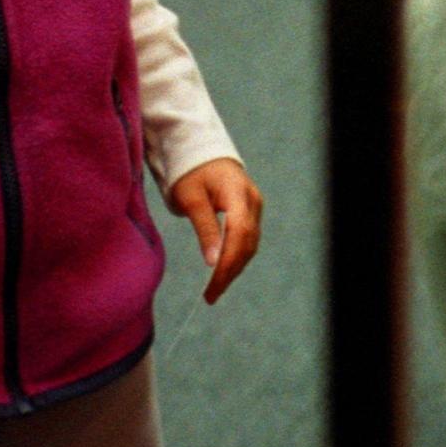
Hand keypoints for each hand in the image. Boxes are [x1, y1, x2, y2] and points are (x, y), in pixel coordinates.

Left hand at [167, 159, 264, 304]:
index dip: (228, 262)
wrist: (200, 151)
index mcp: (238, 193)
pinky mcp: (250, 211)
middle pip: (247, 243)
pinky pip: (247, 239)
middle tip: (210, 296)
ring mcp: (254, 206)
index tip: (212, 286)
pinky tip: (222, 270)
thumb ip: (205, 228)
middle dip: (230, 272)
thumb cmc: (190, 172)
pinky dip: (236, 257)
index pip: (239, 234)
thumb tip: (213, 262)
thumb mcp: (191, 199)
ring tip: (214, 289)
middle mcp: (253, 201)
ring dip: (234, 267)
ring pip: (249, 244)